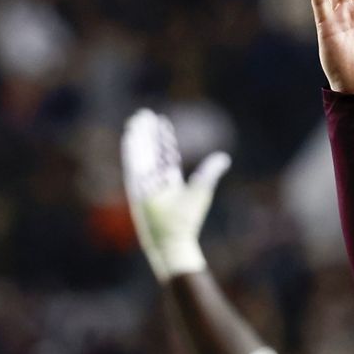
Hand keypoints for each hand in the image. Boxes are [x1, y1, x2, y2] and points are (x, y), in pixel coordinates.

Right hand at [121, 109, 230, 281]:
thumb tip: (223, 157)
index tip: (162, 123)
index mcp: (171, 181)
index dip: (164, 139)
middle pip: (150, 151)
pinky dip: (131, 150)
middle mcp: (156, 181)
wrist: (171, 239)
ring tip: (137, 119)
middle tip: (144, 114)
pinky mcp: (136, 188)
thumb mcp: (201, 190)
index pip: (166, 155)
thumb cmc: (187, 219)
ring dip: (138, 137)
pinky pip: (132, 164)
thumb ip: (210, 171)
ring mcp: (145, 184)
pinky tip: (130, 135)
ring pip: (140, 155)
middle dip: (148, 133)